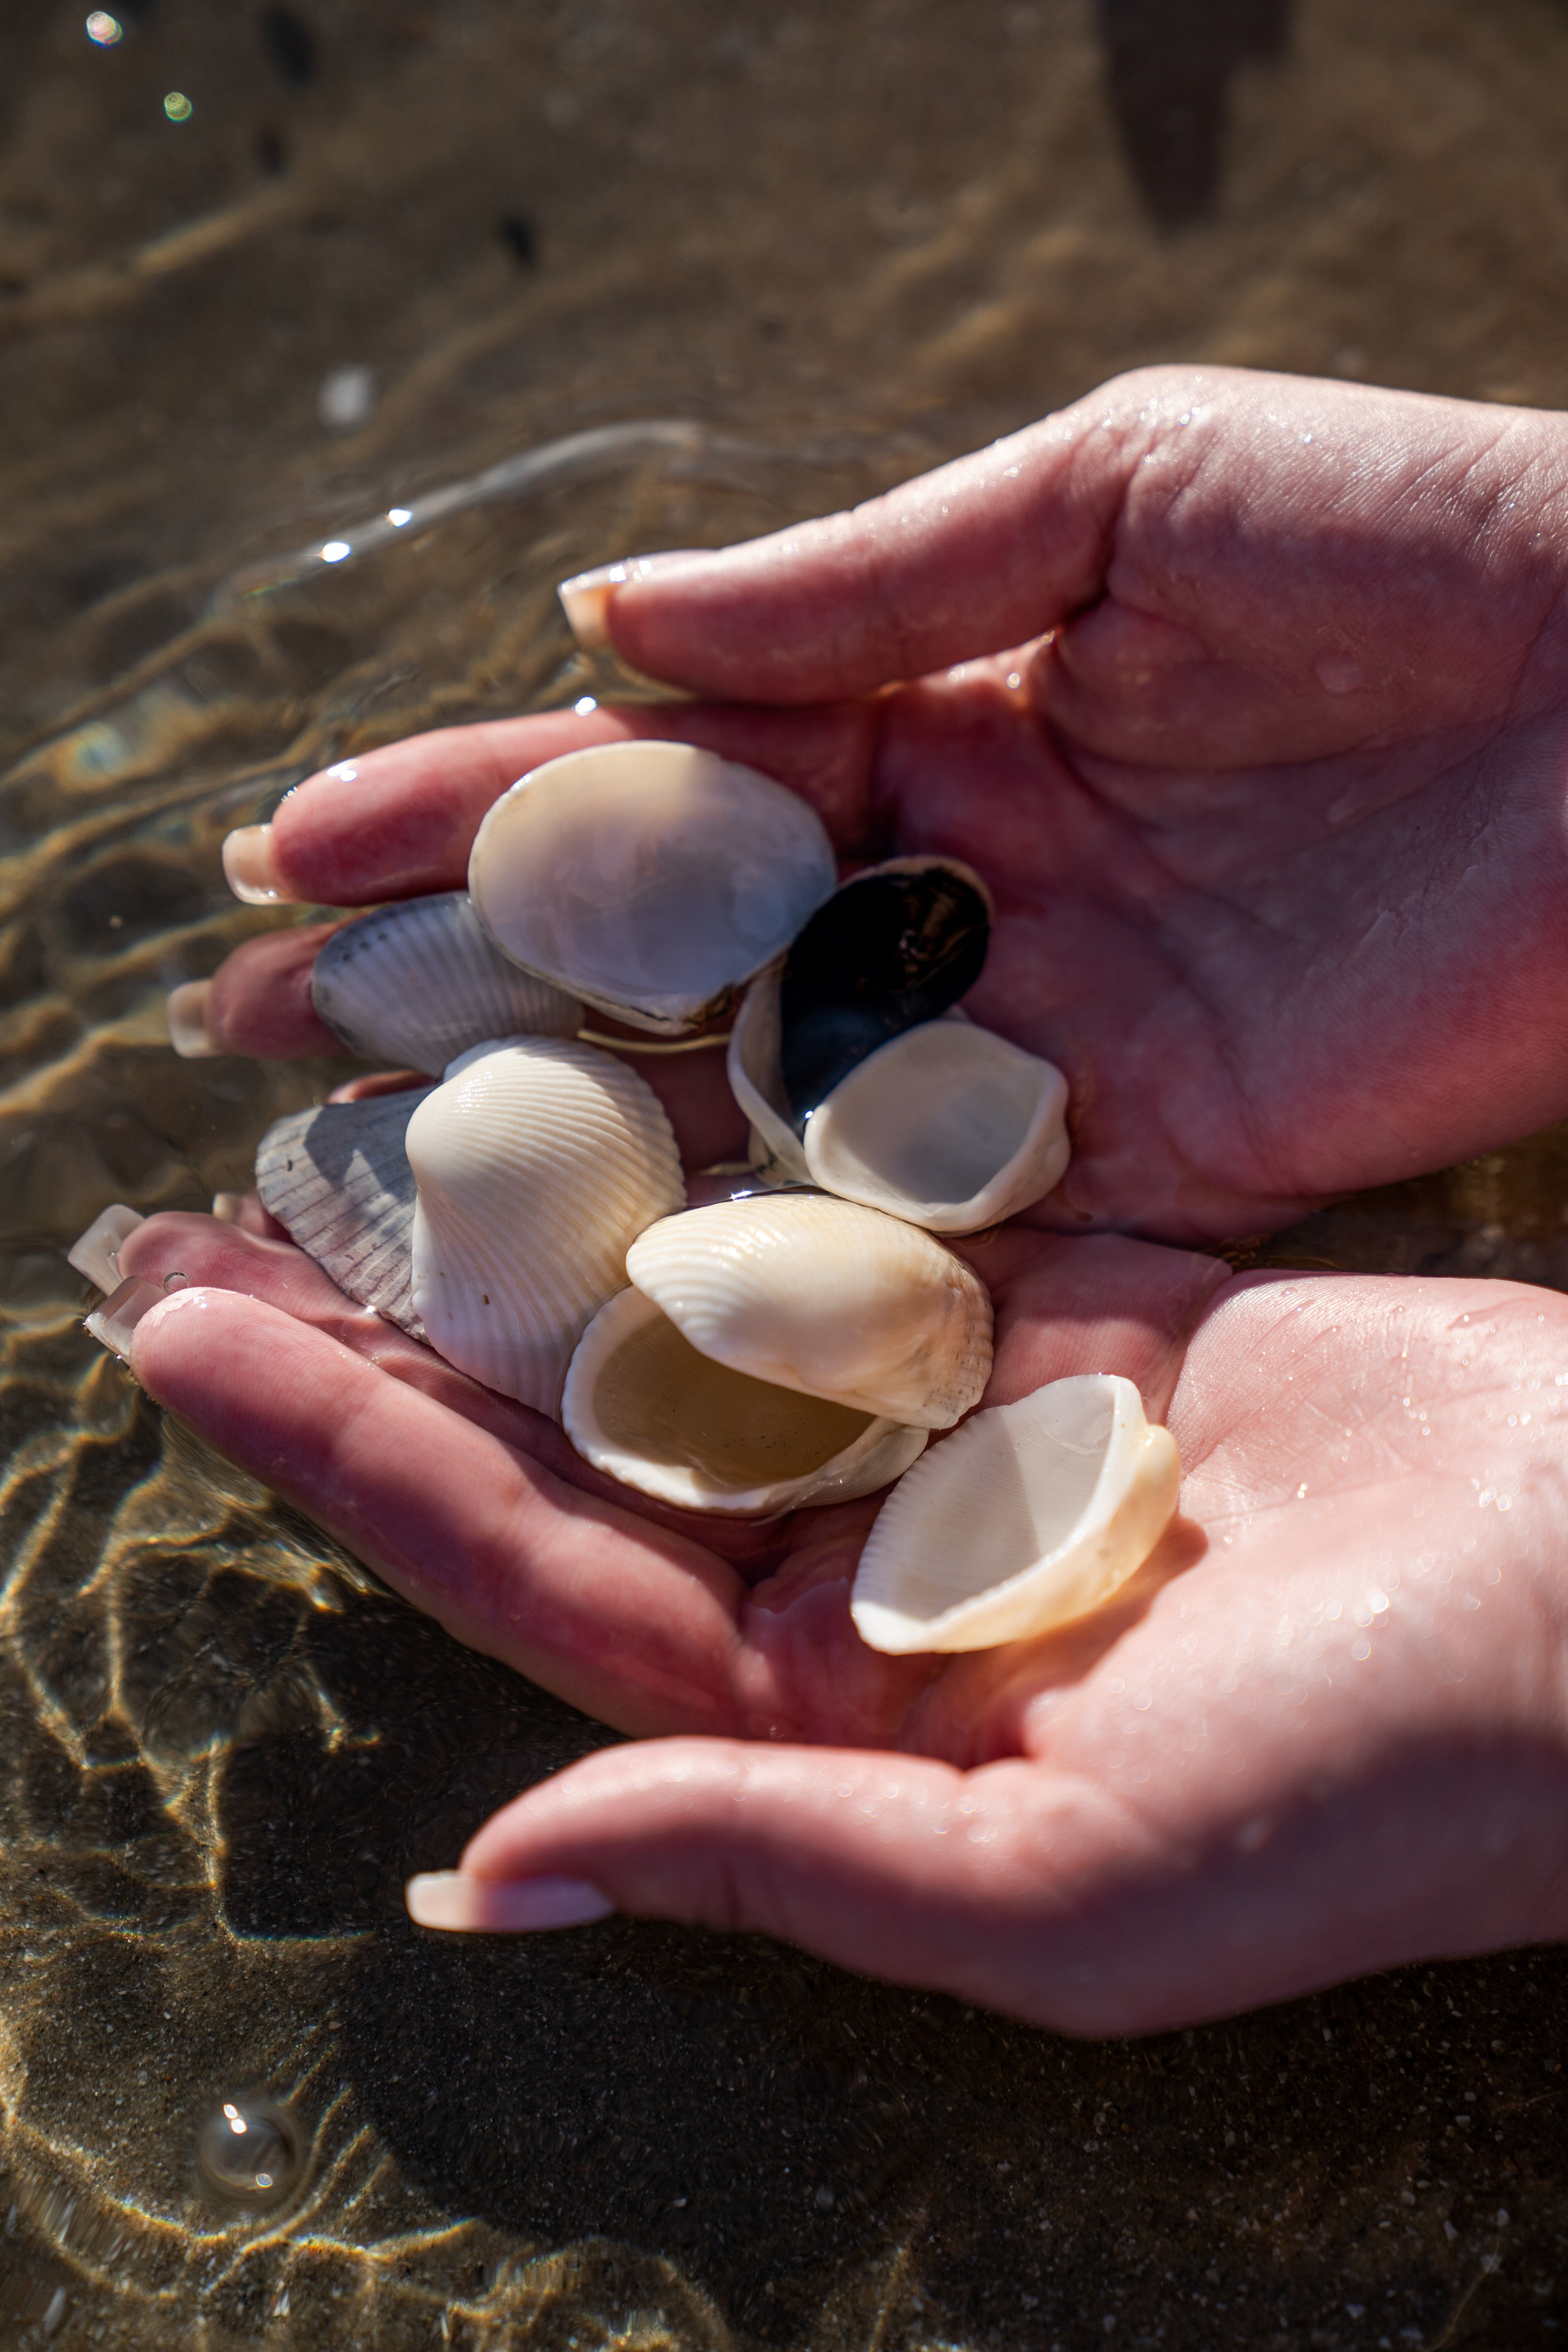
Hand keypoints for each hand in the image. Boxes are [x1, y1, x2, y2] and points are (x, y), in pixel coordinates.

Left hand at [109, 1217, 1567, 2031]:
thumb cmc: (1378, 1793)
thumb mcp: (1064, 1890)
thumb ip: (777, 1858)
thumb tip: (493, 1882)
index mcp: (836, 1722)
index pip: (537, 1579)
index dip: (353, 1465)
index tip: (189, 1344)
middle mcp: (868, 1574)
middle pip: (573, 1433)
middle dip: (383, 1331)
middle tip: (192, 1218)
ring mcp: (957, 1430)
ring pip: (691, 1306)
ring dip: (529, 1219)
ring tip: (359, 1115)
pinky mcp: (1060, 1303)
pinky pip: (852, 1211)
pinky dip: (731, 1135)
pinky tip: (608, 1051)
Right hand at [196, 362, 1567, 1240]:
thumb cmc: (1430, 539)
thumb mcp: (1123, 491)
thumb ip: (869, 578)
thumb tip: (598, 616)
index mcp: (934, 709)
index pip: (652, 772)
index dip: (466, 808)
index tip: (284, 850)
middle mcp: (953, 893)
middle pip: (664, 964)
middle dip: (459, 1000)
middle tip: (251, 1048)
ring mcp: (1034, 1041)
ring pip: (761, 1112)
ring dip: (570, 1154)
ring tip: (366, 1195)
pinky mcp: (1144, 1164)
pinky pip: (930, 1225)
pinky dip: (782, 1263)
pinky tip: (617, 1303)